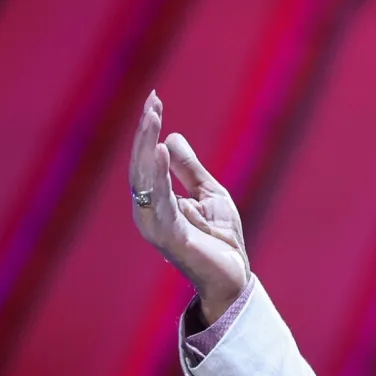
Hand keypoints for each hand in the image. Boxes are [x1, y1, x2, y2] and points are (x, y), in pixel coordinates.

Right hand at [128, 91, 247, 322]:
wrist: (235, 276)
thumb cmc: (221, 240)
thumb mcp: (209, 193)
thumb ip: (189, 170)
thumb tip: (170, 138)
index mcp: (157, 201)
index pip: (147, 160)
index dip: (149, 131)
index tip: (154, 99)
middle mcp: (150, 211)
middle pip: (141, 165)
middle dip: (145, 132)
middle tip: (152, 102)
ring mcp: (156, 225)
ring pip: (144, 179)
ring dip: (146, 146)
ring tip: (152, 118)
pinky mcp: (170, 236)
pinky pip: (159, 201)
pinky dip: (157, 175)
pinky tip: (157, 153)